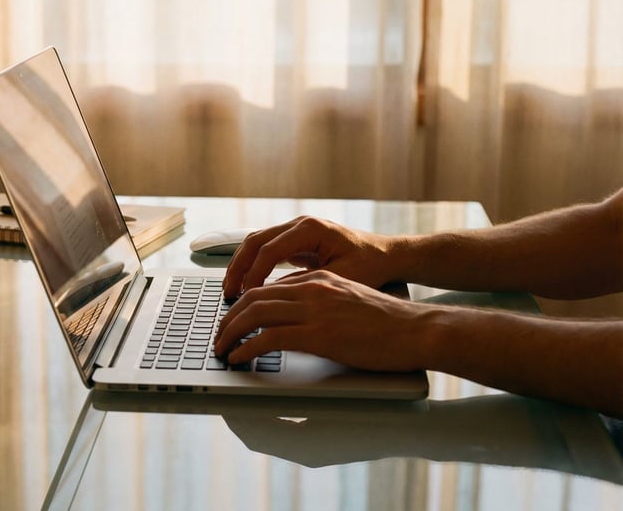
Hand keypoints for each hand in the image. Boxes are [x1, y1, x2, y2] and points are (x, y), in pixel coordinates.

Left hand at [213, 270, 429, 371]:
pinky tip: (240, 358)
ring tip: (222, 349)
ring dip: (230, 332)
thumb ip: (322, 303)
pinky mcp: (318, 334)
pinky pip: (268, 337)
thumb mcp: (349, 300)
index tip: (232, 319)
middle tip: (219, 336)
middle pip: (253, 296)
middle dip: (228, 317)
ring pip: (254, 313)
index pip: (268, 285)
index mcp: (318, 278)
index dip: (243, 303)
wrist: (418, 330)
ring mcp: (314, 309)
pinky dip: (247, 348)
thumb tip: (297, 320)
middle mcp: (311, 288)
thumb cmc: (390, 323)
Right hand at [223, 216, 400, 298]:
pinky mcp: (296, 240)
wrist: (388, 256)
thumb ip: (305, 285)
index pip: (270, 250)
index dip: (254, 275)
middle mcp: (300, 224)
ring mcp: (296, 230)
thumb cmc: (371, 266)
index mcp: (311, 229)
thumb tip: (273, 296)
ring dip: (241, 265)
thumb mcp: (340, 279)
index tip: (246, 296)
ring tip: (231, 289)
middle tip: (228, 292)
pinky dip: (253, 265)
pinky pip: (266, 249)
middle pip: (255, 241)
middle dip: (238, 267)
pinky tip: (246, 285)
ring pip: (256, 243)